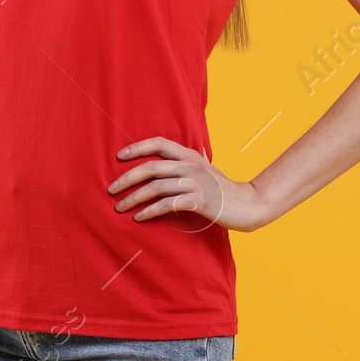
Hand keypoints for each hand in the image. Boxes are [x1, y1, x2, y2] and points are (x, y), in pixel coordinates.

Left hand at [109, 136, 267, 231]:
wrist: (249, 204)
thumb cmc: (222, 189)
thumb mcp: (204, 169)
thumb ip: (187, 163)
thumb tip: (166, 159)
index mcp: (190, 156)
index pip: (160, 143)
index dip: (138, 147)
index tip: (119, 156)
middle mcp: (191, 166)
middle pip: (151, 167)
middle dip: (127, 178)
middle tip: (110, 189)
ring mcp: (195, 183)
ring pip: (156, 187)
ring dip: (133, 198)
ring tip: (119, 207)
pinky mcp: (199, 201)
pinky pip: (167, 205)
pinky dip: (149, 211)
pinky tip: (139, 217)